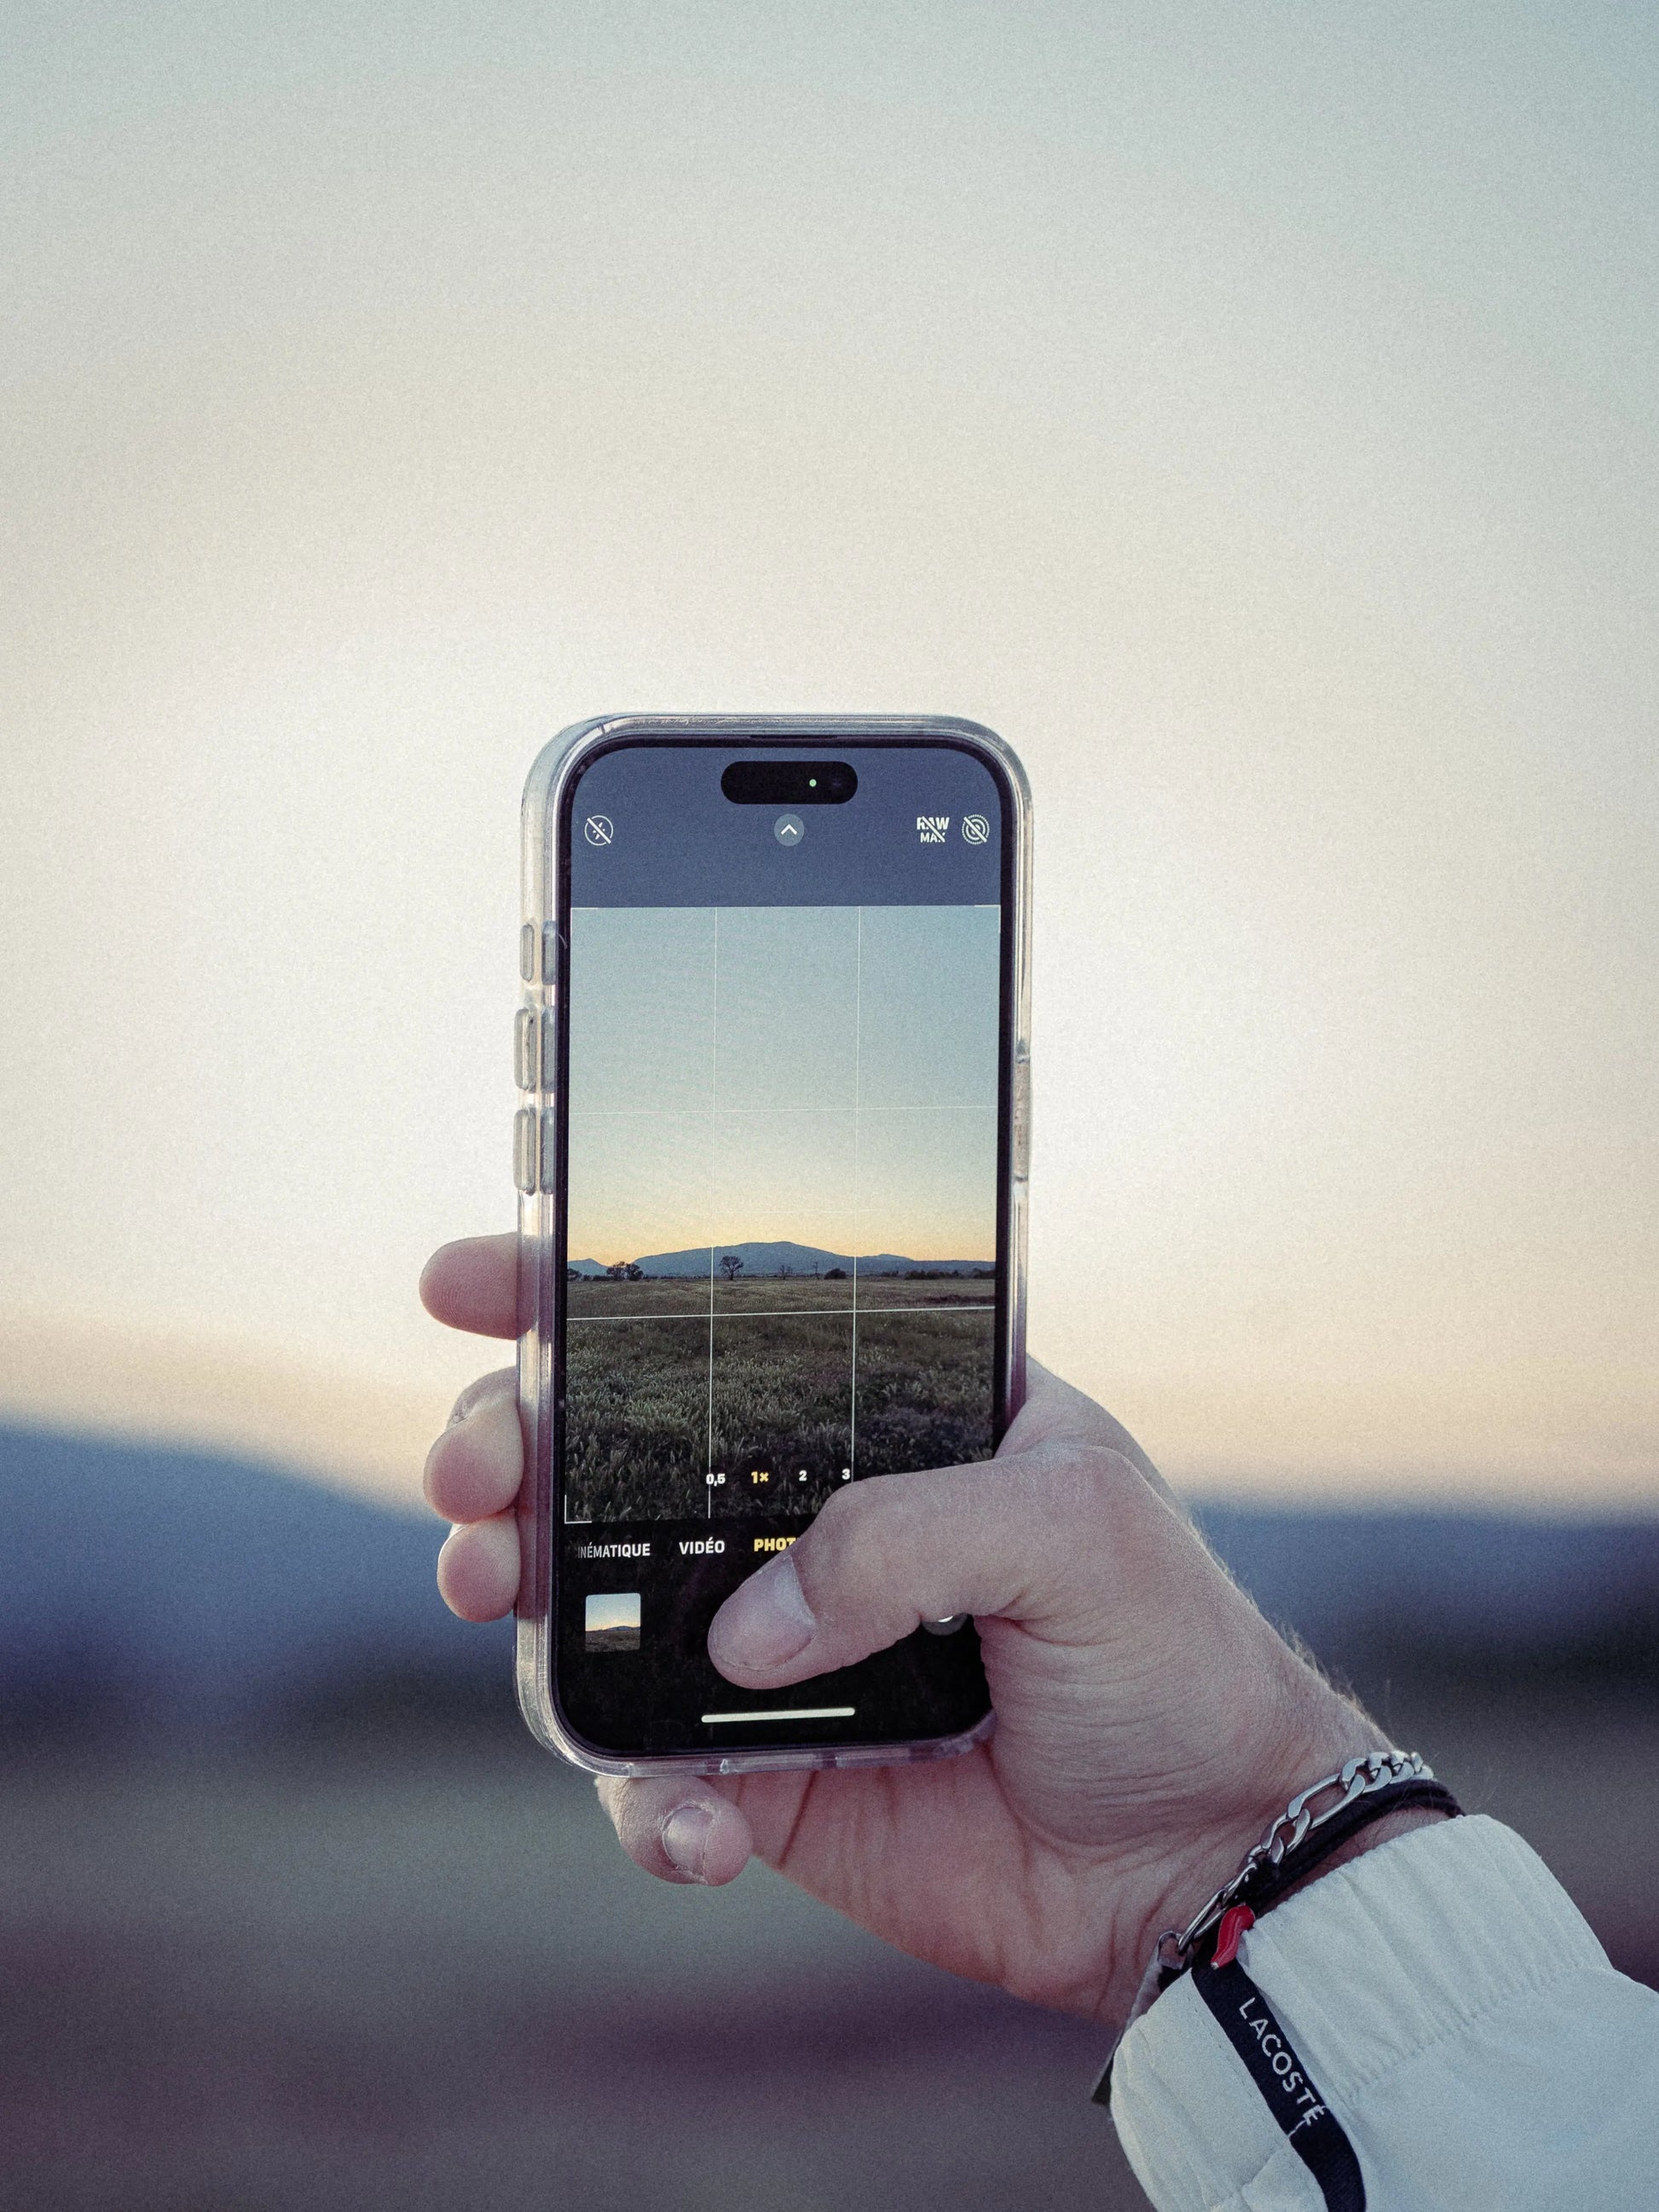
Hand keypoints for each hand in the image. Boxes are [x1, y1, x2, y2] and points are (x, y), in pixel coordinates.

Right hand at [420, 1233, 1379, 2029]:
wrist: (1203, 1858)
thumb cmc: (1169, 1655)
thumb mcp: (1074, 1528)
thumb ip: (902, 1536)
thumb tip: (739, 1634)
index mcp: (885, 1418)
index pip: (720, 1329)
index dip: (580, 1296)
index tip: (473, 1280)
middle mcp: (806, 1519)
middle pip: (610, 1457)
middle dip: (510, 1440)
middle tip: (473, 1463)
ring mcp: (771, 1647)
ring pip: (590, 1605)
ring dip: (515, 1590)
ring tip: (488, 1583)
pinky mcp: (762, 1773)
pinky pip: (650, 1778)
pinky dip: (646, 1806)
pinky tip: (697, 1830)